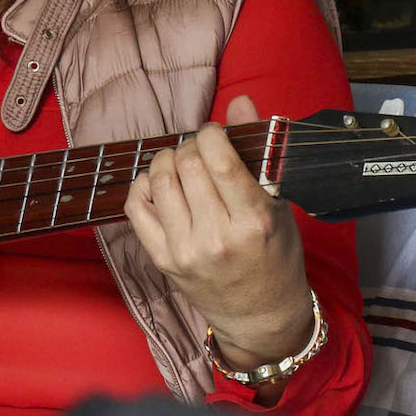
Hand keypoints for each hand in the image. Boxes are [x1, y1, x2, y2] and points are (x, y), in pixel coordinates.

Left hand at [123, 95, 316, 371]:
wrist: (260, 314)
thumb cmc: (275, 255)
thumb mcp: (278, 204)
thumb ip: (258, 150)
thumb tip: (238, 101)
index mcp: (254, 221)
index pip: (219, 160)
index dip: (211, 133)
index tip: (215, 132)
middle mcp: (217, 238)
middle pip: (187, 165)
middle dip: (191, 146)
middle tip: (200, 150)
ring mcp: (185, 251)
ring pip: (160, 180)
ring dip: (168, 160)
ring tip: (182, 163)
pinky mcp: (162, 260)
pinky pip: (137, 207)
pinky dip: (145, 185)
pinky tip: (161, 184)